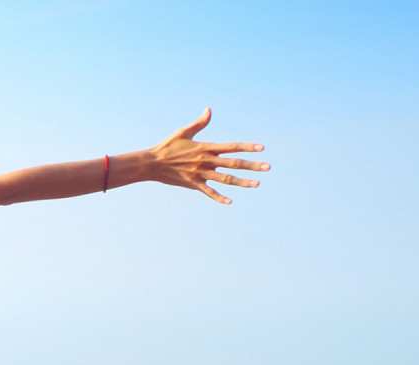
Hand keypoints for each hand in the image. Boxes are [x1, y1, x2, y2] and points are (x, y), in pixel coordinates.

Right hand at [140, 108, 269, 204]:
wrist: (151, 164)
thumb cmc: (167, 146)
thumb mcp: (183, 132)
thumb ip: (199, 123)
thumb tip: (209, 110)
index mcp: (205, 148)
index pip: (231, 146)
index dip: (247, 147)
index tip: (261, 148)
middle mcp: (206, 161)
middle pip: (233, 163)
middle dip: (252, 165)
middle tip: (267, 167)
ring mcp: (200, 174)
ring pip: (225, 179)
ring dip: (242, 182)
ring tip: (257, 184)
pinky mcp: (193, 184)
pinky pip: (208, 192)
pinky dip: (219, 197)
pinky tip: (230, 201)